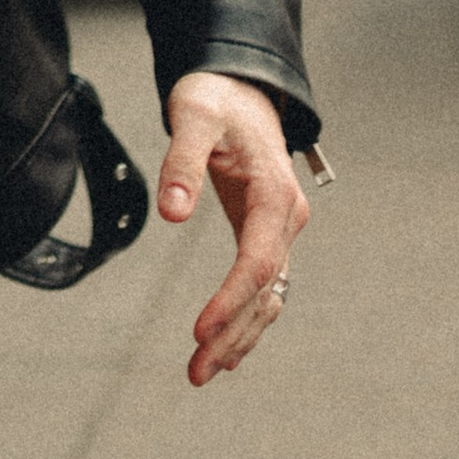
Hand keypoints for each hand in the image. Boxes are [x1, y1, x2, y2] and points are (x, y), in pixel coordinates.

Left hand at [159, 71, 309, 385]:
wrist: (241, 86)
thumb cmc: (217, 98)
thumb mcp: (193, 116)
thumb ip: (181, 161)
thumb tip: (171, 212)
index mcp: (274, 195)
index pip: (257, 262)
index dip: (229, 301)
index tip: (200, 332)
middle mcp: (286, 218)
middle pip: (264, 290)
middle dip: (231, 334)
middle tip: (196, 371)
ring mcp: (281, 229)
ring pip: (268, 296)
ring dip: (239, 336)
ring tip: (202, 372)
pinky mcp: (267, 233)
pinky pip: (263, 286)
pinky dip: (246, 318)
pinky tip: (226, 348)